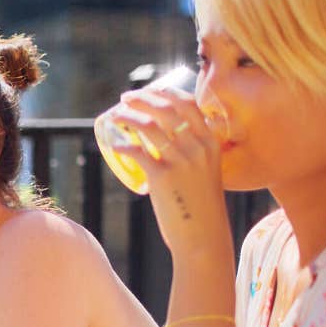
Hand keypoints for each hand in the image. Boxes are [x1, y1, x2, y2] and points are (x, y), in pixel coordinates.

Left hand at [99, 88, 231, 256]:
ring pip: (149, 126)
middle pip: (165, 109)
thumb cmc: (201, 207)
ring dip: (128, 115)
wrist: (203, 236)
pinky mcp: (162, 177)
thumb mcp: (206, 173)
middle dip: (142, 97)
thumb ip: (194, 156)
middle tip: (125, 98)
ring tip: (116, 115)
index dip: (166, 92)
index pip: (188, 104)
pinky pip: (137, 152)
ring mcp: (181, 161)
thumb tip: (166, 145)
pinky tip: (114, 144)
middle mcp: (198, 147)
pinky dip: (122, 145)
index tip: (151, 90)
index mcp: (211, 142)